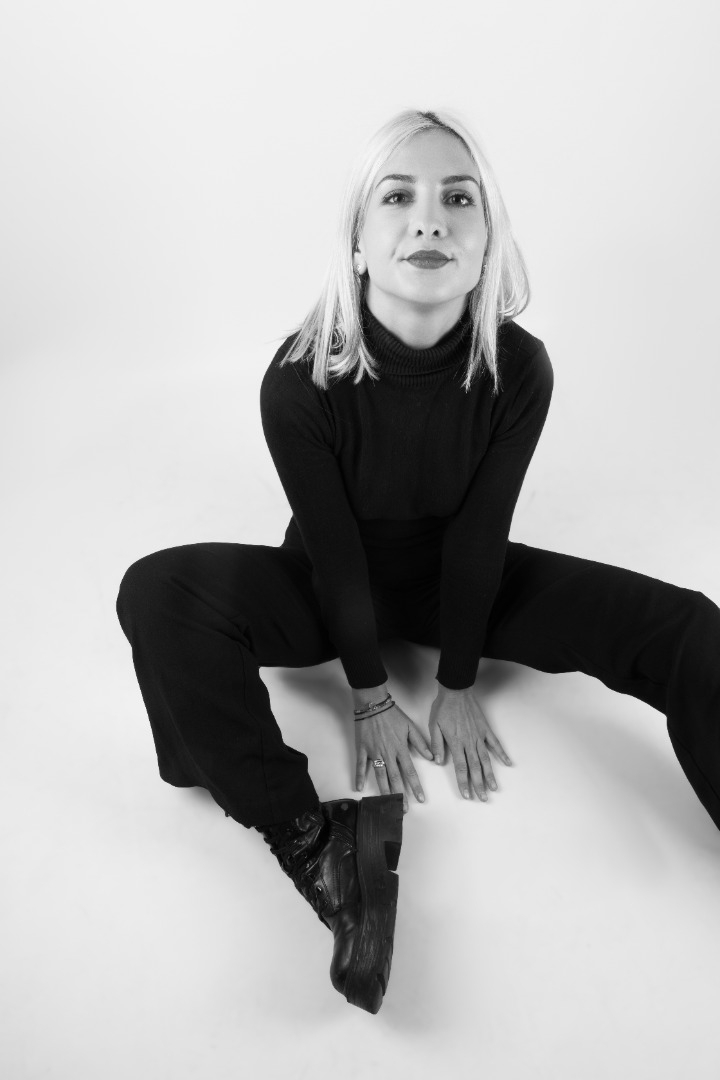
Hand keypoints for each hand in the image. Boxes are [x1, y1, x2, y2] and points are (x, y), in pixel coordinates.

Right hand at [355, 702, 433, 813]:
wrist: (373, 705)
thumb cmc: (393, 715)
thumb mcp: (410, 726)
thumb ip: (421, 743)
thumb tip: (432, 757)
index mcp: (400, 749)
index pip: (410, 772)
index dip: (416, 786)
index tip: (421, 799)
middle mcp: (388, 754)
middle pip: (395, 778)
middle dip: (401, 795)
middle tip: (404, 809)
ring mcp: (374, 753)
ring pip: (380, 775)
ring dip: (384, 791)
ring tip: (388, 803)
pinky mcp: (362, 750)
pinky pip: (361, 765)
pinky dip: (359, 777)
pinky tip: (358, 788)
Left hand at [429, 685, 511, 800]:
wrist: (456, 691)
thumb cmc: (443, 708)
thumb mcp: (434, 726)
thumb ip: (436, 744)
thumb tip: (437, 761)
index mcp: (456, 743)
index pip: (460, 767)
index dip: (464, 782)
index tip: (467, 795)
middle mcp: (469, 742)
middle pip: (475, 767)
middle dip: (479, 784)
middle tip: (483, 798)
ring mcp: (479, 736)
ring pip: (486, 759)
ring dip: (490, 774)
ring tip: (494, 788)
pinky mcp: (485, 729)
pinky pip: (495, 744)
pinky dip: (501, 754)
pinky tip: (507, 763)